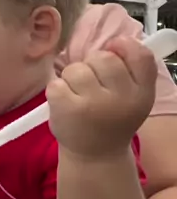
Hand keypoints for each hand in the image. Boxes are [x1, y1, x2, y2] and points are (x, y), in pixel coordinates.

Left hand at [46, 36, 156, 158]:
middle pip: (103, 57)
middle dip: (92, 66)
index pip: (141, 55)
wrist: (95, 156)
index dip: (124, 46)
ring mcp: (94, 104)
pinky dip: (56, 91)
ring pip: (76, 68)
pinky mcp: (68, 109)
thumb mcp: (133, 97)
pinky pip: (56, 83)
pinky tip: (65, 105)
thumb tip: (112, 42)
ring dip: (72, 78)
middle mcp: (122, 99)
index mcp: (142, 93)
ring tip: (78, 96)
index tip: (114, 50)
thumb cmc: (112, 120)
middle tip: (92, 86)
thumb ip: (130, 69)